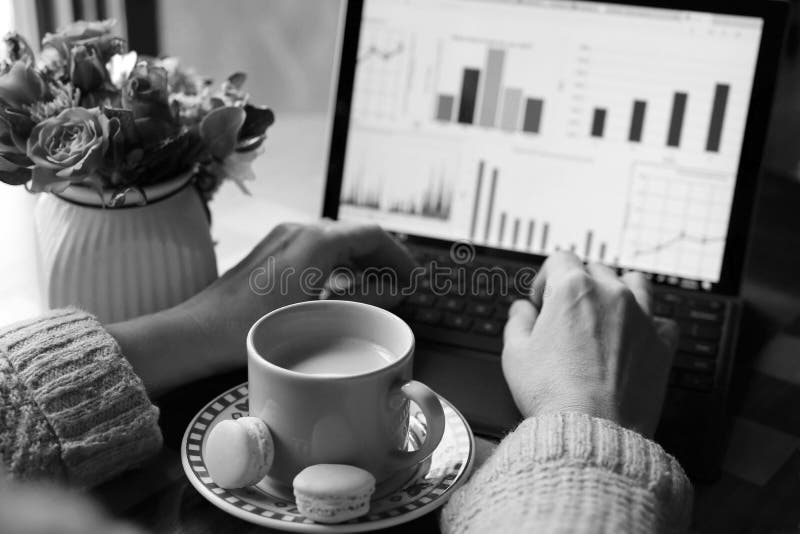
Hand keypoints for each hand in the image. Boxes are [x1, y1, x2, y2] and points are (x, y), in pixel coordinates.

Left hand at [111, 221, 415, 395]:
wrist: (199, 332)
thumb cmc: (253, 328)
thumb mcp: (321, 316)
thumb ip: (364, 299)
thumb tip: (394, 290)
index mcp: (316, 240)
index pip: (372, 234)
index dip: (398, 255)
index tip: (412, 277)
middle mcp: (300, 230)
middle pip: (355, 235)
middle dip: (382, 258)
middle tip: (400, 285)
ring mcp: (283, 239)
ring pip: (336, 242)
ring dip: (360, 262)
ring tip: (376, 290)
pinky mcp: (272, 253)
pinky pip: (317, 251)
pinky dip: (338, 266)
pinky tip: (341, 291)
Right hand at [501, 252, 678, 436]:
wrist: (592, 430)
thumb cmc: (552, 394)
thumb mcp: (514, 353)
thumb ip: (517, 321)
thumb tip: (522, 310)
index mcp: (572, 289)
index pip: (559, 259)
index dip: (544, 279)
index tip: (541, 302)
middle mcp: (610, 295)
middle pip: (596, 268)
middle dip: (579, 285)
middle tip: (568, 315)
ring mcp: (641, 317)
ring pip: (635, 282)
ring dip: (619, 291)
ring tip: (605, 315)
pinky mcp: (662, 344)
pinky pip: (663, 320)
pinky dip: (650, 325)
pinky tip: (635, 339)